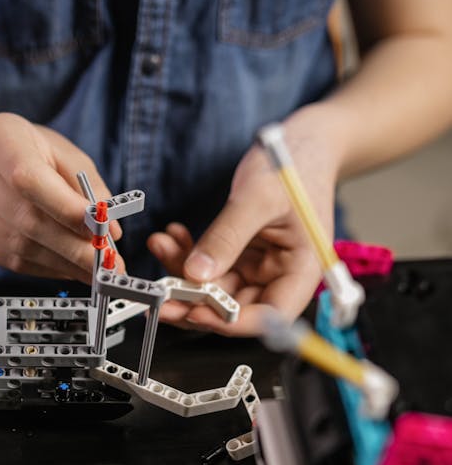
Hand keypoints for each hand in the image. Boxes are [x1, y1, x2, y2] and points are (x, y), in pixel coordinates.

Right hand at [0, 112, 122, 282]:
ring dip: (62, 263)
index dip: (66, 209)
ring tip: (93, 270)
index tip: (102, 232)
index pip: (29, 179)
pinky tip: (67, 268)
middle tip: (108, 264)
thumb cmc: (28, 151)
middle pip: (25, 220)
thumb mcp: (62, 153)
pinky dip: (44, 269)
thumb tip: (110, 229)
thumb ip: (89, 187)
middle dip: (73, 248)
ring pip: (18, 248)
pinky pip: (9, 262)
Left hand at [147, 104, 344, 335]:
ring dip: (184, 274)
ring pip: (215, 290)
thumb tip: (198, 273)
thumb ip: (228, 236)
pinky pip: (209, 268)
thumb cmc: (294, 164)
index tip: (196, 312)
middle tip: (162, 293)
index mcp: (302, 271)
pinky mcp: (241, 257)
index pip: (269, 315)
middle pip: (236, 309)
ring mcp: (259, 269)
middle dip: (195, 301)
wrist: (302, 144)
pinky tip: (173, 237)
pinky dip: (187, 256)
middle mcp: (281, 276)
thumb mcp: (258, 197)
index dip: (232, 321)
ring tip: (162, 246)